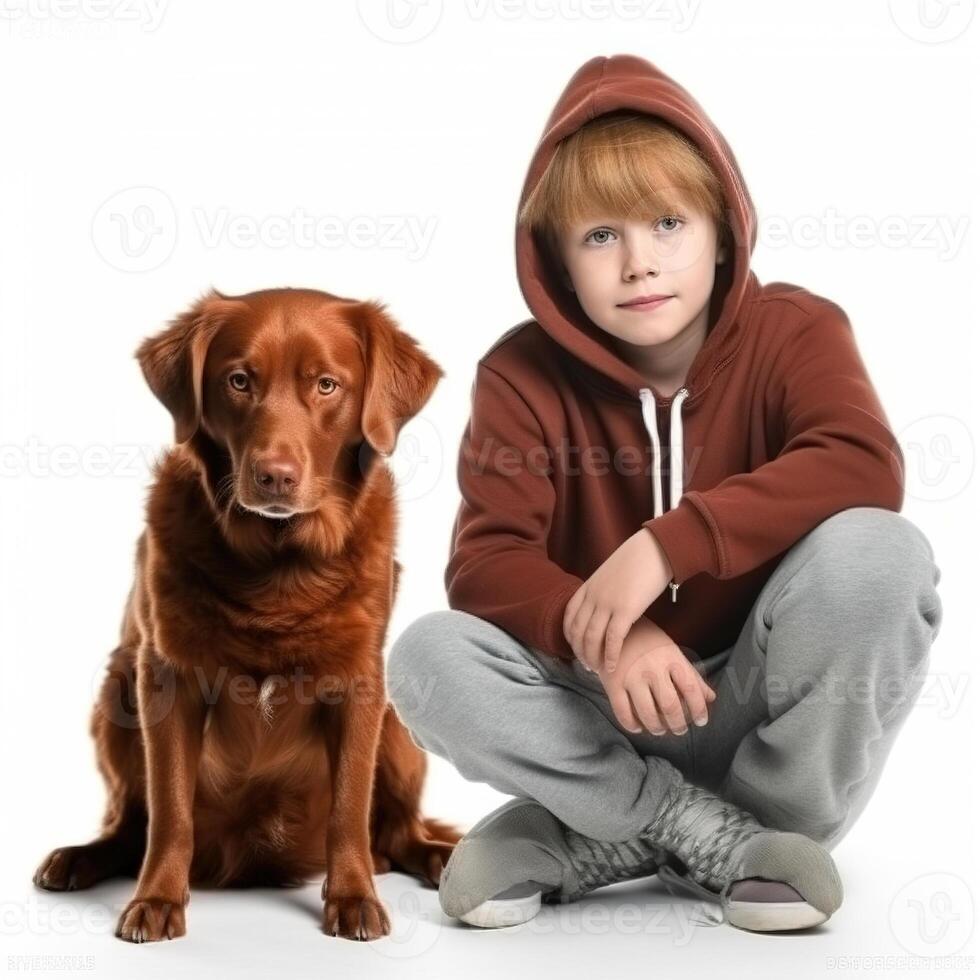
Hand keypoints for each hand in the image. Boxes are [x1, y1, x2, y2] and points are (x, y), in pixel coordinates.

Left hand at [563, 529, 672, 672]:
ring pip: (592, 638)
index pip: (569, 617)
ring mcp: (607, 603)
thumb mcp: (612, 572)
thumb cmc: (639, 559)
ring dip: (593, 658)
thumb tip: (607, 601)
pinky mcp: (625, 610)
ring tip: (598, 670)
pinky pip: (613, 639)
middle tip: (587, 666)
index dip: (570, 637)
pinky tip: (612, 667)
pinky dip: (611, 656)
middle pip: (578, 631)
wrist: (655, 548)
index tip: (577, 649)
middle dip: (580, 652)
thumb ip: (604, 588)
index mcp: (588, 586)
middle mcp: (593, 596)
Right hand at [593, 617, 715, 735]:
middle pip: (670, 705)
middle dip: (678, 724)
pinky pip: (622, 712)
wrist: (613, 627)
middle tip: (679, 730)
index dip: (699, 709)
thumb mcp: (671, 651)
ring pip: (647, 713)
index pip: (691, 689)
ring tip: (660, 730)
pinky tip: (638, 727)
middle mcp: (652, 668)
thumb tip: (711, 697)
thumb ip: (691, 675)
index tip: (701, 721)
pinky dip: (631, 725)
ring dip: (656, 727)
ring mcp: (631, 676)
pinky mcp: (612, 683)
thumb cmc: (647, 640)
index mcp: (670, 657)